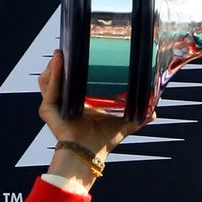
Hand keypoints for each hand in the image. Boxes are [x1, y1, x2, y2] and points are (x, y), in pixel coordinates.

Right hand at [38, 50, 153, 185]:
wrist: (91, 153)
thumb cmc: (103, 141)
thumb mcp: (123, 123)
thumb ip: (138, 115)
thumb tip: (154, 110)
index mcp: (77, 100)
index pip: (70, 77)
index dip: (72, 64)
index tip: (80, 48)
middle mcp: (63, 101)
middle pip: (56, 75)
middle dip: (60, 61)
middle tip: (69, 47)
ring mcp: (54, 105)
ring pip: (47, 80)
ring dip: (54, 65)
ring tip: (62, 54)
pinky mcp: (48, 111)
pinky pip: (50, 90)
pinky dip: (55, 76)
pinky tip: (60, 64)